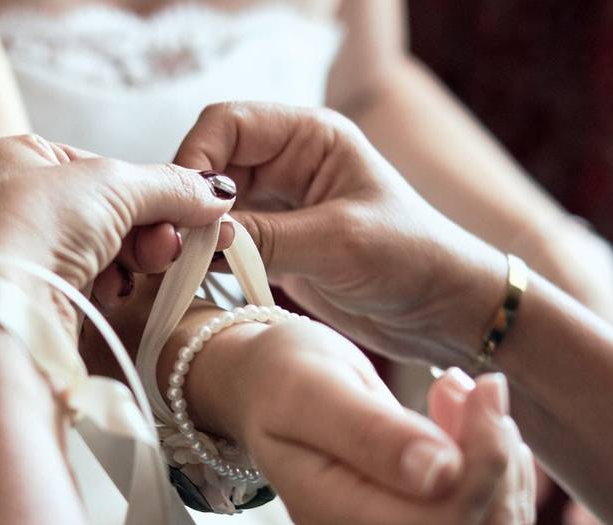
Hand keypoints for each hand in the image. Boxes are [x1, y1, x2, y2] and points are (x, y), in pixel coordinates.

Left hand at [0, 135, 234, 306]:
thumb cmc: (35, 226)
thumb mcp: (113, 184)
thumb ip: (170, 185)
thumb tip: (217, 191)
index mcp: (18, 157)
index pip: (103, 168)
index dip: (148, 190)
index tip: (189, 209)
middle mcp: (12, 201)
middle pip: (107, 211)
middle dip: (146, 230)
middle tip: (168, 245)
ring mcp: (21, 250)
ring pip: (102, 249)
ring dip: (134, 259)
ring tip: (143, 268)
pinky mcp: (32, 295)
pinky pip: (87, 282)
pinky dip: (109, 285)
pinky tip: (112, 291)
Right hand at [174, 102, 507, 364]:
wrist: (444, 311)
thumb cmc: (412, 259)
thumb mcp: (337, 243)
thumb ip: (264, 237)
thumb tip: (197, 236)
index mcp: (309, 138)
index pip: (228, 124)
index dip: (195, 157)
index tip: (181, 207)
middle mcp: (288, 164)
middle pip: (211, 165)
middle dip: (187, 201)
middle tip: (169, 245)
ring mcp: (280, 206)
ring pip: (212, 206)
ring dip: (193, 232)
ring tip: (177, 265)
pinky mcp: (276, 245)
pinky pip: (225, 241)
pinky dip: (207, 257)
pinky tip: (196, 277)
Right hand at [182, 316, 535, 524]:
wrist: (264, 386)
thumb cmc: (281, 378)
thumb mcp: (314, 389)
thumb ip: (372, 433)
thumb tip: (442, 475)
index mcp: (332, 518)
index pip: (447, 521)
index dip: (486, 459)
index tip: (484, 385)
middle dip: (491, 451)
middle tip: (461, 383)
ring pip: (494, 523)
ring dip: (493, 454)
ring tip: (452, 393)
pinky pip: (487, 514)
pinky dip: (488, 462)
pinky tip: (456, 419)